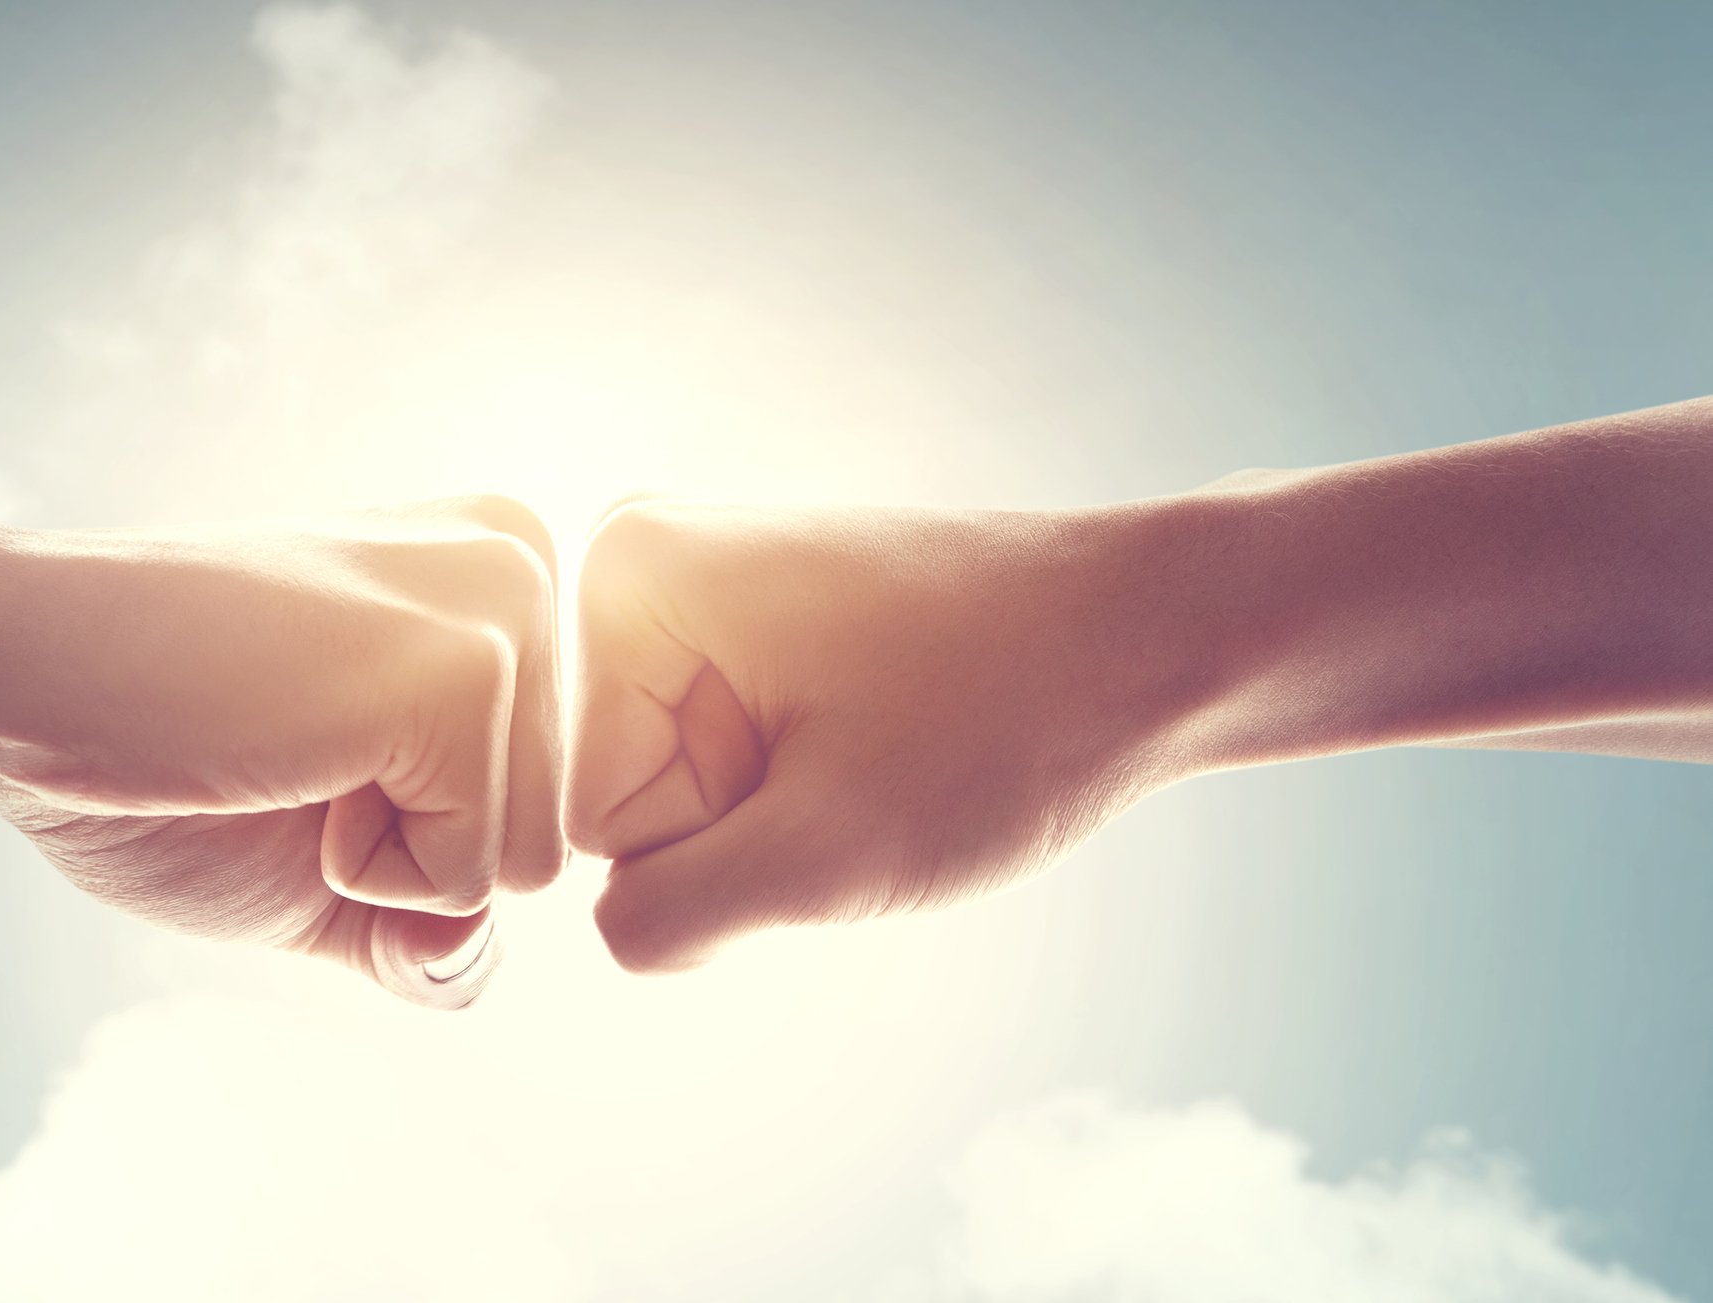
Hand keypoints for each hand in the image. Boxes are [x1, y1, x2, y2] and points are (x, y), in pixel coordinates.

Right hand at [0, 497, 564, 1007]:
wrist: (18, 683)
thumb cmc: (153, 761)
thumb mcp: (326, 856)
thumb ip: (429, 920)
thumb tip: (469, 965)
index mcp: (500, 571)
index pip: (538, 799)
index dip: (409, 832)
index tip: (300, 739)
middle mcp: (525, 558)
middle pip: (549, 837)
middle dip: (406, 850)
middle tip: (285, 750)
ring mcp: (504, 605)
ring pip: (527, 864)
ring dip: (385, 863)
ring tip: (285, 751)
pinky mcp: (468, 666)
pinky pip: (473, 877)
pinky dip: (363, 870)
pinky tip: (280, 762)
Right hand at [565, 501, 1192, 970]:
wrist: (1158, 636)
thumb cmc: (1006, 722)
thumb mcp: (821, 855)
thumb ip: (667, 918)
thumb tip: (616, 931)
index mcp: (628, 576)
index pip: (595, 820)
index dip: (722, 837)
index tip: (831, 771)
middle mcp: (644, 565)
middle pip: (634, 801)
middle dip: (750, 826)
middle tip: (867, 770)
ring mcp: (704, 595)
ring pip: (689, 797)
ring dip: (788, 816)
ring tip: (889, 752)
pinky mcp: (757, 628)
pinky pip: (736, 765)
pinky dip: (813, 790)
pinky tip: (892, 742)